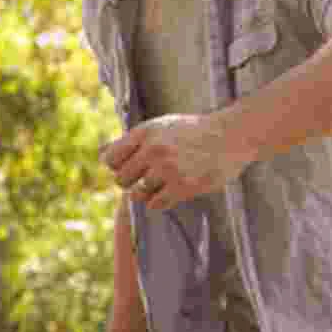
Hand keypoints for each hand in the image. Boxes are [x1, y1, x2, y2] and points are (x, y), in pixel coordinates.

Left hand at [101, 111, 248, 210]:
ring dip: (145, 193)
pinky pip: (155, 204)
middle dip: (130, 182)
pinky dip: (159, 202)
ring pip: (136, 194)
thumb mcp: (161, 126)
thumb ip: (133, 140)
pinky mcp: (183, 185)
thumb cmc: (193, 132)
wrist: (231, 136)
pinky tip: (171, 191)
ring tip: (160, 184)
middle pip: (120, 180)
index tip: (131, 166)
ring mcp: (169, 168)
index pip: (110, 159)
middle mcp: (154, 149)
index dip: (117, 166)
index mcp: (145, 132)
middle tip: (147, 178)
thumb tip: (101, 154)